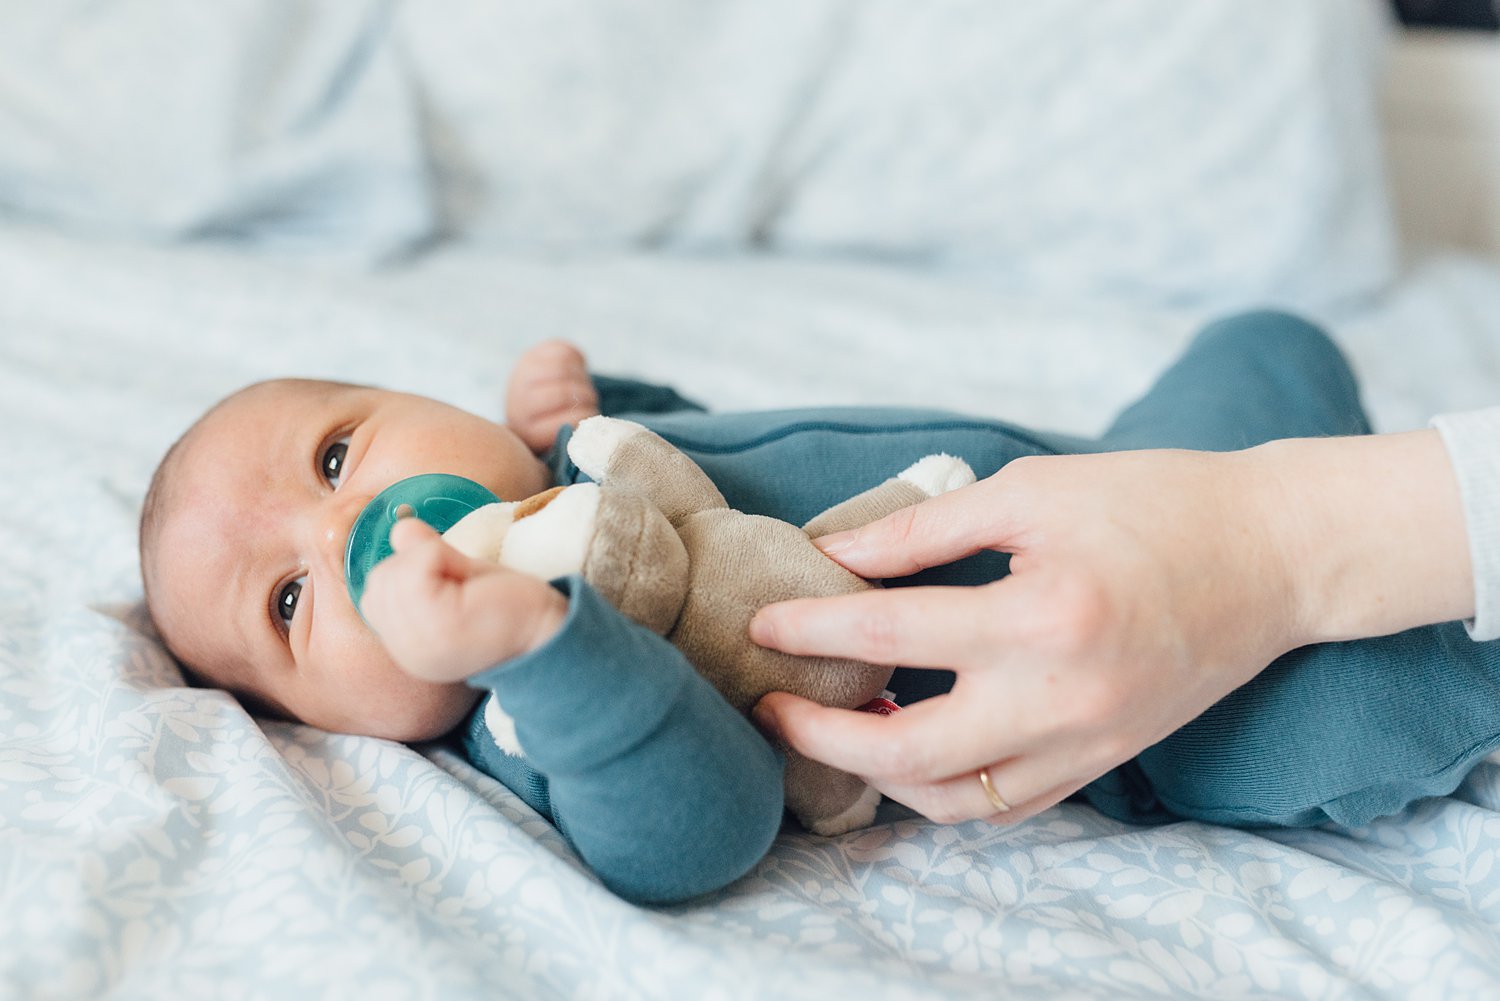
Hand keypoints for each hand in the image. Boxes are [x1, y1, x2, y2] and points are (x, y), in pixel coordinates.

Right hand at [360, 517, 567, 682]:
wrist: (550, 628)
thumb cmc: (509, 604)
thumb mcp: (458, 574)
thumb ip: (425, 554)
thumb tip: (402, 527)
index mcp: (406, 646)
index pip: (374, 592)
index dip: (408, 571)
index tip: (451, 584)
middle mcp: (405, 651)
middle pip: (380, 578)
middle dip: (418, 563)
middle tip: (463, 583)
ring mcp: (418, 642)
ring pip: (396, 570)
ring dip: (432, 559)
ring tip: (465, 583)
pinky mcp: (440, 624)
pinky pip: (417, 567)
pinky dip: (439, 557)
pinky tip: (466, 579)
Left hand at [506, 339, 600, 454]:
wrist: (530, 405)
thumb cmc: (554, 427)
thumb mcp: (560, 441)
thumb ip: (572, 438)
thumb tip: (587, 429)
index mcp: (528, 431)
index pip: (566, 420)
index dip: (586, 415)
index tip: (592, 416)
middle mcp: (518, 403)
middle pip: (564, 393)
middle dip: (586, 395)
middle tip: (591, 399)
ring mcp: (522, 376)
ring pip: (562, 368)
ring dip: (581, 377)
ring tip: (584, 385)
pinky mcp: (531, 356)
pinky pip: (562, 351)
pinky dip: (576, 360)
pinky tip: (575, 370)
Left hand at [751, 432, 1471, 826]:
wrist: (1274, 553)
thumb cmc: (1155, 502)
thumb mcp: (1032, 491)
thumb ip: (923, 530)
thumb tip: (834, 554)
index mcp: (1040, 617)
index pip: (890, 635)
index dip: (811, 628)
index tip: (762, 622)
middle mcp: (1061, 698)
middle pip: (908, 753)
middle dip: (821, 733)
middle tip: (771, 702)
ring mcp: (1087, 742)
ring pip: (955, 801)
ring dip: (881, 777)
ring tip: (841, 728)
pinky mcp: (1106, 758)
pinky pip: (1009, 804)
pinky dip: (947, 791)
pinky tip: (914, 751)